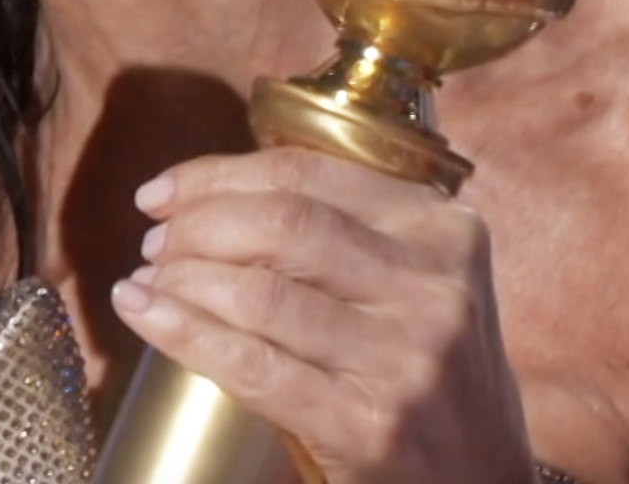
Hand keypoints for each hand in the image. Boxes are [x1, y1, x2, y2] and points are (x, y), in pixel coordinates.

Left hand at [108, 146, 533, 483]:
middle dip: (195, 225)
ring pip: (260, 292)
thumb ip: (356, 233)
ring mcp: (406, 360)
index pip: (307, 175)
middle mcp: (435, 289)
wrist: (485, 483)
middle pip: (280, 223)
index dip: (217, 175)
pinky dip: (183, 332)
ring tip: (146, 280)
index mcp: (446, 232)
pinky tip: (143, 315)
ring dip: (182, 278)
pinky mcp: (370, 426)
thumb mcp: (425, 286)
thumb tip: (215, 194)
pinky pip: (252, 365)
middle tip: (154, 242)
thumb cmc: (437, 378)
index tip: (164, 191)